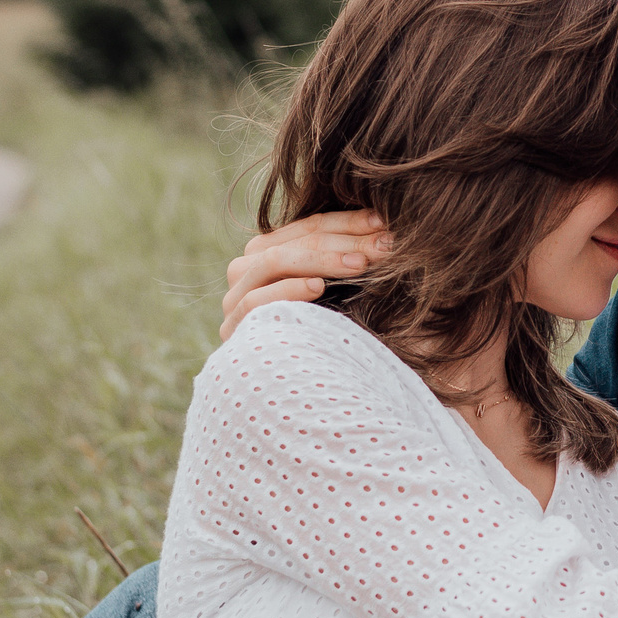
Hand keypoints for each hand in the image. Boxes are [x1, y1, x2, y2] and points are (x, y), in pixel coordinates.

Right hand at [220, 210, 392, 340]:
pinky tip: (318, 286)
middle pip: (295, 241)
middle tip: (383, 245)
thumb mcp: (344, 293)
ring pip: (272, 261)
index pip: (309, 228)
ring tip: (360, 264)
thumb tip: (384, 230)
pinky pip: (255, 301)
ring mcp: (235, 300)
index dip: (347, 222)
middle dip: (344, 240)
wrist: (301, 395)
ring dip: (320, 260)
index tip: (384, 223)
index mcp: (273, 255)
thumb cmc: (334, 338)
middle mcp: (247, 272)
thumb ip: (348, 261)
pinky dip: (287, 290)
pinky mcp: (233, 328)